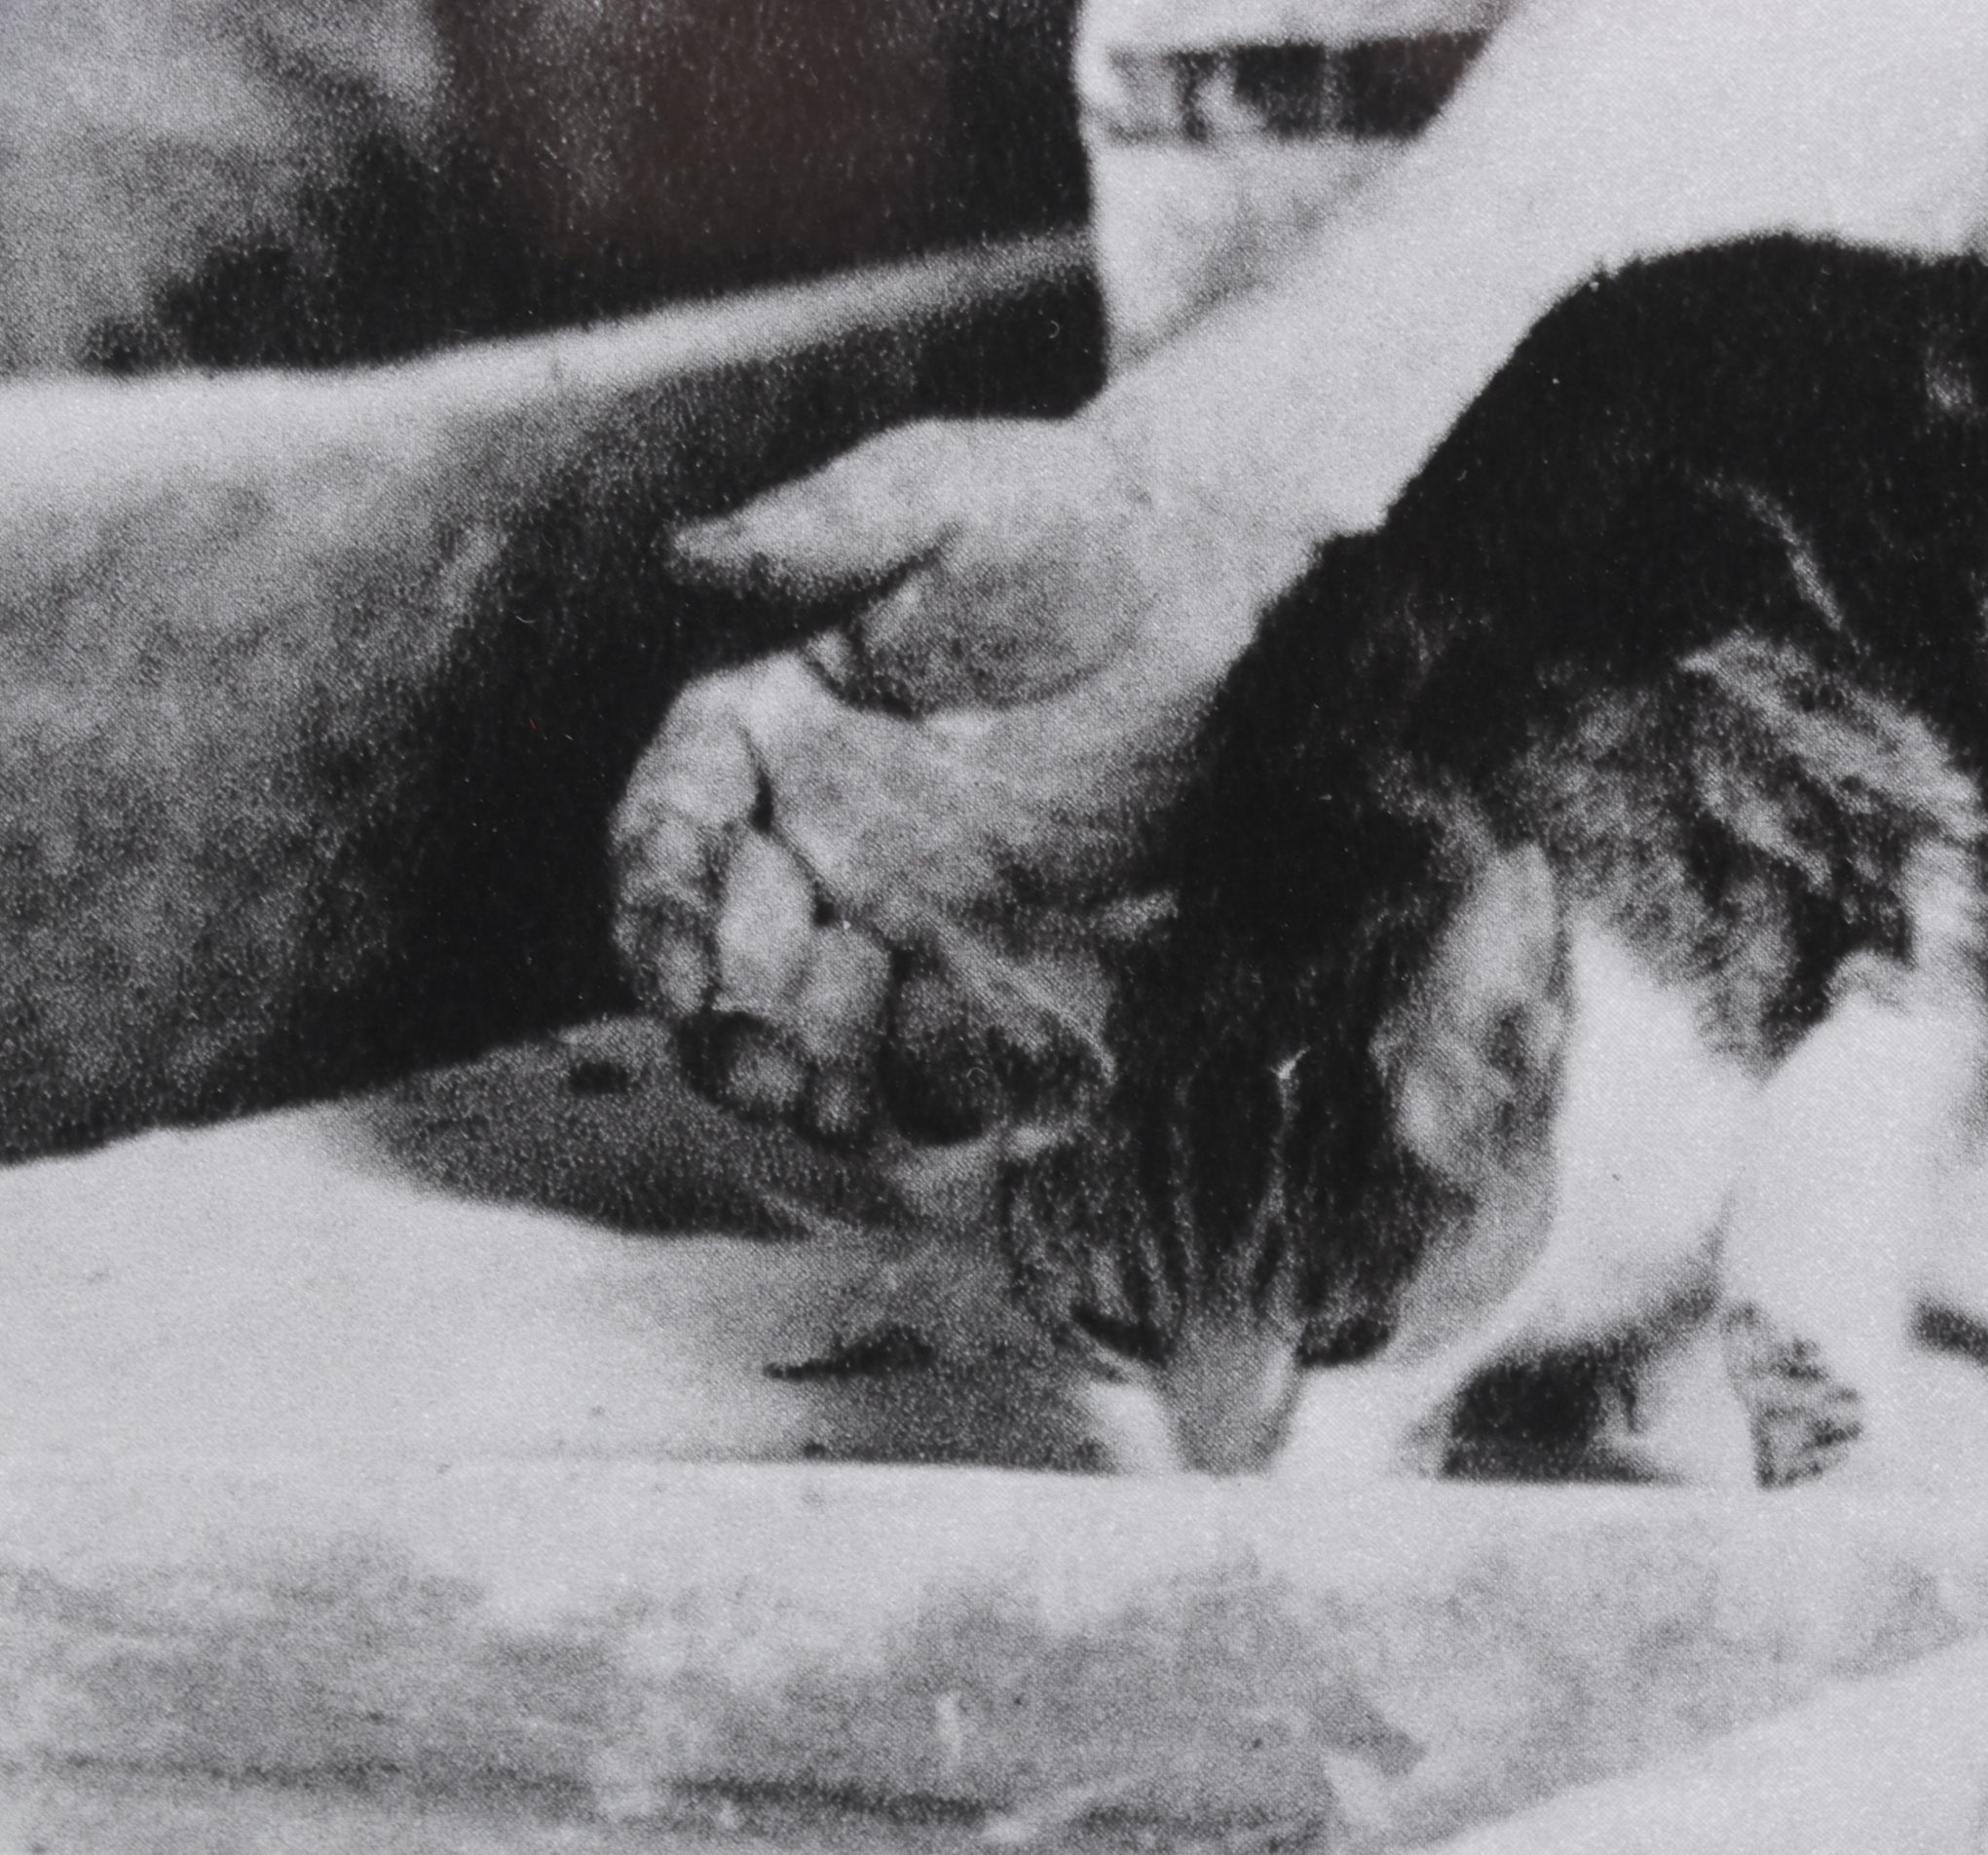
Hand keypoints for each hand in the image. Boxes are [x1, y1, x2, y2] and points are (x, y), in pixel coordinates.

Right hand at [612, 416, 1195, 1147]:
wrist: (1215, 580)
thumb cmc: (1061, 517)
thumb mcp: (936, 495)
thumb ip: (815, 534)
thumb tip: (686, 558)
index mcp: (761, 726)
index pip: (672, 834)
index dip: (659, 911)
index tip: (678, 979)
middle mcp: (816, 832)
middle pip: (735, 959)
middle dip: (730, 1030)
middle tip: (760, 1078)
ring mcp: (911, 906)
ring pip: (829, 1025)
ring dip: (820, 1077)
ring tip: (838, 1113)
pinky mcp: (1011, 956)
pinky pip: (958, 1045)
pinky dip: (947, 1073)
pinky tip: (970, 1063)